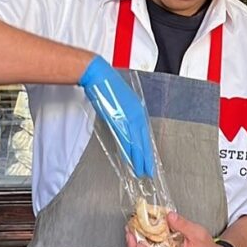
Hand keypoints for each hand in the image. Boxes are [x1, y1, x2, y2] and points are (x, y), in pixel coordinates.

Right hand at [78, 56, 154, 177]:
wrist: (97, 75)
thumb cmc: (104, 86)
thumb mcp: (118, 102)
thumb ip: (122, 116)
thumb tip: (123, 127)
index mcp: (137, 109)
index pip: (145, 134)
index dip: (147, 149)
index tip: (149, 160)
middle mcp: (137, 113)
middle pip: (144, 140)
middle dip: (147, 158)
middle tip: (149, 171)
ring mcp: (129, 116)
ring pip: (137, 142)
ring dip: (139, 158)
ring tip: (141, 170)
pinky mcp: (119, 119)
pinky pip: (126, 139)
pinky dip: (129, 151)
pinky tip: (131, 159)